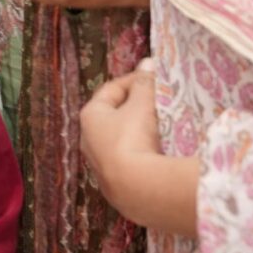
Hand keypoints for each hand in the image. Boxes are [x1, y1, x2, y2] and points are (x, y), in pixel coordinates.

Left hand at [79, 64, 163, 194]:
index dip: (133, 81)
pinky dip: (144, 157)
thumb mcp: (142, 105)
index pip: (111, 90)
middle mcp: (89, 142)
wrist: (139, 189)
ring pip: (122, 143)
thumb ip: (144, 83)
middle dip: (136, 108)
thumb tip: (148, 63)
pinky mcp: (117, 189)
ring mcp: (101, 168)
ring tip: (163, 129)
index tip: (153, 78)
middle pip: (114, 117)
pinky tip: (160, 156)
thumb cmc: (133, 138)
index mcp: (89, 117)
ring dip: (140, 134)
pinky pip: (131, 165)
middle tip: (159, 103)